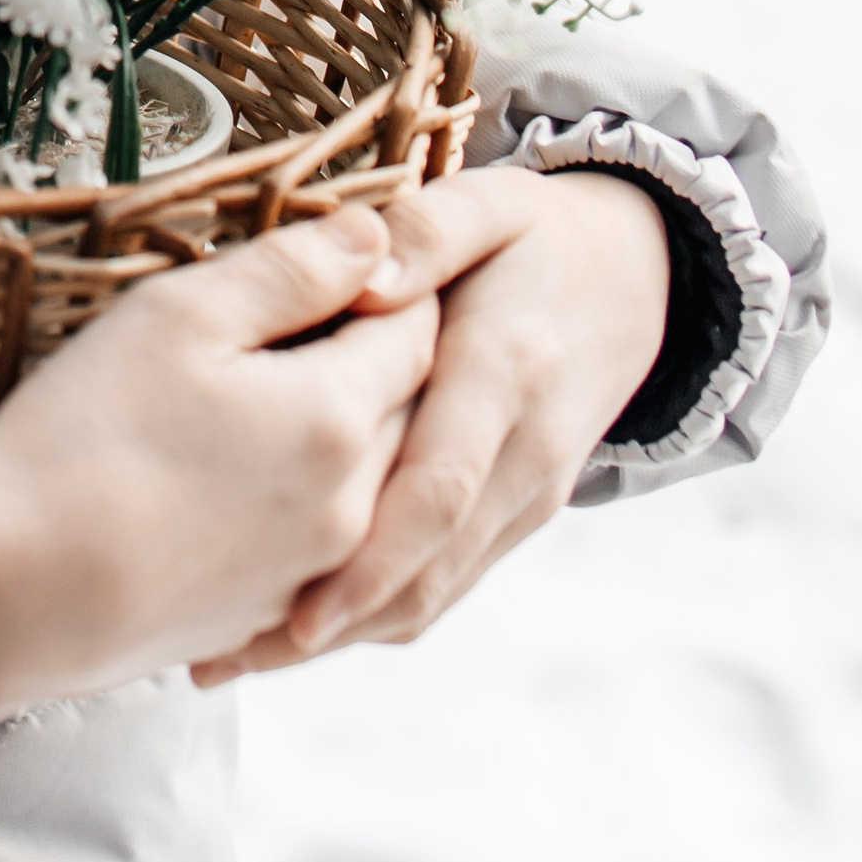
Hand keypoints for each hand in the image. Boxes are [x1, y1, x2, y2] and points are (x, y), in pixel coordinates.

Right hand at [0, 208, 439, 723]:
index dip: (396, 283)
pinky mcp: (272, 616)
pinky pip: (327, 545)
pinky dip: (311, 499)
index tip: (356, 260)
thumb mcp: (178, 318)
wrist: (12, 596)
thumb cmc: (86, 441)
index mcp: (337, 419)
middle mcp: (353, 507)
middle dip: (384, 355)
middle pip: (409, 409)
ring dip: (354, 431)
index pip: (418, 329)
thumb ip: (288, 271)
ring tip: (281, 391)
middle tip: (324, 314)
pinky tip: (244, 476)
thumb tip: (375, 237)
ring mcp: (315, 573)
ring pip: (376, 481)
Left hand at [189, 164, 669, 686]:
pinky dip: (379, 611)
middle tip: (222, 660)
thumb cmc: (540, 232)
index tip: (297, 611)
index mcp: (506, 372)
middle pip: (431, 565)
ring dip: (345, 632)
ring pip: (439, 590)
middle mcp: (525, 452)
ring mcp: (529, 494)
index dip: (372, 558)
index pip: (441, 486)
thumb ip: (426, 228)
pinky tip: (299, 624)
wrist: (639, 273)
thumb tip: (365, 271)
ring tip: (236, 656)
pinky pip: (449, 579)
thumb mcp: (489, 201)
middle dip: (332, 622)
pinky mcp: (520, 513)